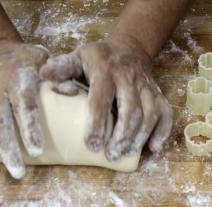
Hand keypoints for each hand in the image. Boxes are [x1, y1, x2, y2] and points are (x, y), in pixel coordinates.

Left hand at [39, 34, 172, 160]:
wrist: (129, 47)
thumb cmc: (97, 59)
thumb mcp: (77, 57)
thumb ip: (62, 68)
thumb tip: (44, 76)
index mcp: (105, 70)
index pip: (102, 98)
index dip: (98, 123)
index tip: (92, 145)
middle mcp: (129, 78)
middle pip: (130, 110)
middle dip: (121, 136)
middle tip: (110, 155)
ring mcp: (147, 87)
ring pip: (149, 115)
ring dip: (139, 138)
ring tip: (125, 154)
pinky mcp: (159, 95)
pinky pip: (166, 114)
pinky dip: (162, 133)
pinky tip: (153, 149)